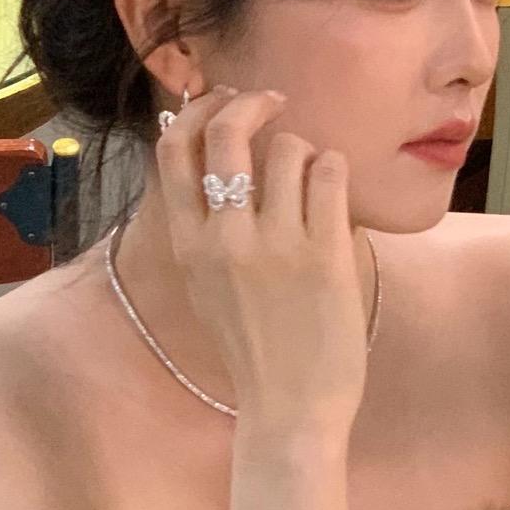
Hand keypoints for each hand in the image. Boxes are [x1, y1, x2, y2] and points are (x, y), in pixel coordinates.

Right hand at [155, 84, 368, 432]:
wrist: (291, 408)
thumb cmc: (252, 347)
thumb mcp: (204, 285)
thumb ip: (202, 226)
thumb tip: (211, 156)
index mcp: (188, 246)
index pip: (173, 148)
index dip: (197, 110)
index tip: (221, 101)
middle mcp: (225, 239)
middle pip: (226, 132)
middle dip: (252, 103)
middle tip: (274, 102)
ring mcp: (276, 245)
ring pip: (290, 148)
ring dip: (306, 151)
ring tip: (313, 180)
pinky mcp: (325, 253)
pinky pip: (332, 174)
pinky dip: (335, 171)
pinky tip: (335, 193)